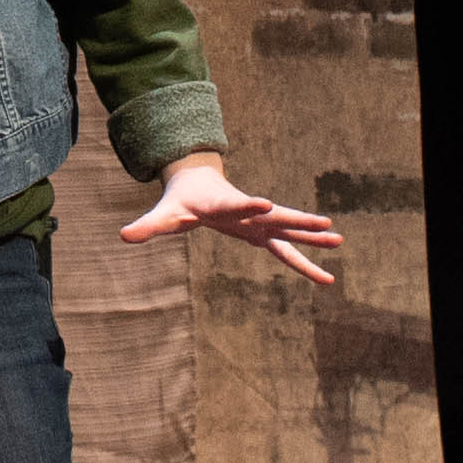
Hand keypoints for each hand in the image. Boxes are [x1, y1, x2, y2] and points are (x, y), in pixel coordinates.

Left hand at [121, 153, 343, 287]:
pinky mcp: (263, 235)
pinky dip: (304, 263)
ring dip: (312, 239)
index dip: (250, 205)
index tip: (266, 203)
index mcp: (225, 205)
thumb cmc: (181, 201)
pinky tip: (326, 278)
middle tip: (325, 224)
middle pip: (276, 217)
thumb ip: (148, 225)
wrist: (199, 184)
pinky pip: (286, 252)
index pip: (238, 205)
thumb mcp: (164, 214)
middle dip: (298, 221)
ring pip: (288, 233)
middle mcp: (248, 212)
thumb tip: (123, 236)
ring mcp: (259, 223)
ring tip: (339, 241)